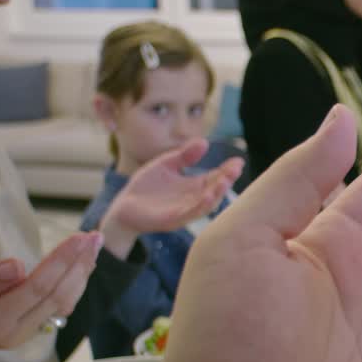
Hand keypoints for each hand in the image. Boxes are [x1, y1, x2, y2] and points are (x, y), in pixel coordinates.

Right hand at [0, 232, 101, 361]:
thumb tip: (17, 266)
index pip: (37, 288)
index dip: (62, 262)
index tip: (80, 238)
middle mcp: (13, 332)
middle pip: (56, 295)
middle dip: (79, 264)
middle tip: (95, 236)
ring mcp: (21, 334)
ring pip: (61, 303)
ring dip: (80, 273)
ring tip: (94, 245)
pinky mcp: (24, 329)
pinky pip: (55, 305)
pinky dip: (72, 283)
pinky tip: (82, 265)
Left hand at [100, 139, 243, 257]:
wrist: (123, 207)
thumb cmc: (145, 187)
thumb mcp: (165, 165)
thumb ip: (183, 155)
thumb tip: (204, 142)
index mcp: (193, 186)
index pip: (215, 177)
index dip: (228, 170)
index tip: (238, 160)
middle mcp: (193, 199)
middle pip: (216, 189)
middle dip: (227, 179)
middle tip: (236, 168)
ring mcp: (185, 210)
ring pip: (207, 203)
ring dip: (217, 193)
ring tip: (225, 180)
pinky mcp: (173, 219)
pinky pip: (190, 213)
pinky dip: (201, 206)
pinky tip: (207, 195)